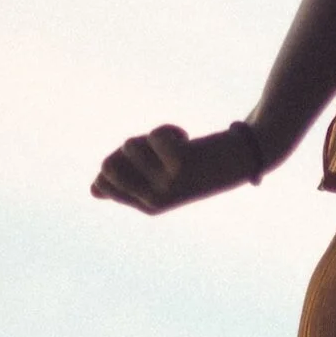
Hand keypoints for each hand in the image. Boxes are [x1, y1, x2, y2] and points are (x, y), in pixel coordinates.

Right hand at [90, 124, 252, 213]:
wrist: (243, 158)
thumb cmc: (202, 165)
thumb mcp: (161, 177)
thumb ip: (128, 182)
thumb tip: (93, 190)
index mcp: (148, 207)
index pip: (103, 181)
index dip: (119, 160)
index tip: (148, 158)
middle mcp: (154, 201)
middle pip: (108, 164)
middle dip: (130, 148)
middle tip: (160, 150)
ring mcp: (166, 186)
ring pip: (129, 145)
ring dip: (153, 136)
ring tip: (179, 144)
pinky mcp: (179, 166)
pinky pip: (153, 135)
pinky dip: (169, 129)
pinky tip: (187, 139)